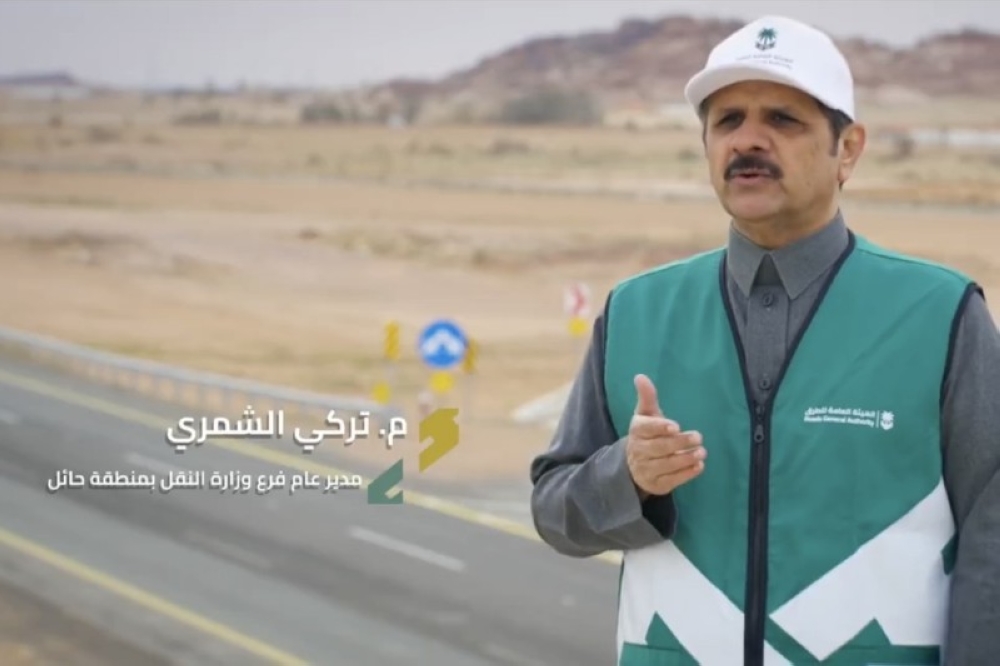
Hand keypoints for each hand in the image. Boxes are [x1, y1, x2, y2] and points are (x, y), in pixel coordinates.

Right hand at [626, 373, 705, 498]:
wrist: (634, 466)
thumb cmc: (647, 434)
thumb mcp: (646, 415)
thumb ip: (647, 397)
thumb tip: (640, 376)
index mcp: (637, 431)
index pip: (646, 429)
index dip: (660, 428)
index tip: (675, 426)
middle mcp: (639, 451)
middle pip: (659, 447)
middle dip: (679, 443)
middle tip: (698, 437)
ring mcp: (646, 469)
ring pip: (666, 465)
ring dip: (685, 459)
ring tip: (702, 452)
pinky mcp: (656, 484)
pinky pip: (671, 480)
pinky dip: (686, 474)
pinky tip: (699, 466)